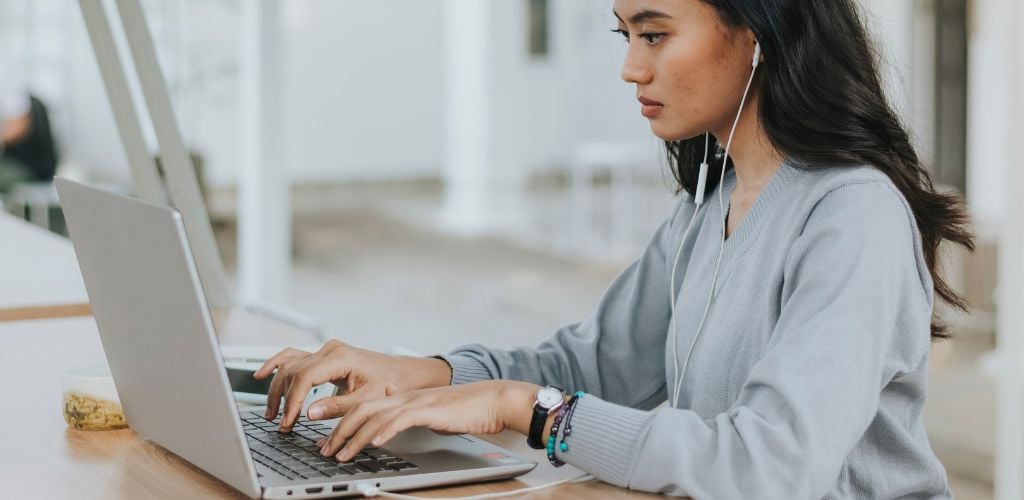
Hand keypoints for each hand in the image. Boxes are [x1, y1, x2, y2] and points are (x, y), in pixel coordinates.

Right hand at [253, 340, 451, 430]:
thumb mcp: (366, 399)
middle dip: (283, 400)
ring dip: (277, 388)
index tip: (288, 422)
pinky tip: (260, 375)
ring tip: (272, 413)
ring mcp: (325, 350)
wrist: (401, 374)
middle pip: (293, 372)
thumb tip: (309, 413)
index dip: (293, 402)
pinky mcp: (323, 355)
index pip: (304, 377)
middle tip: (281, 424)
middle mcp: (329, 350)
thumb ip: (337, 407)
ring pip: (290, 366)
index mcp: (340, 357)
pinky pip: (293, 357)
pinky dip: (276, 365)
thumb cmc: (389, 384)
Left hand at [316, 380, 538, 461]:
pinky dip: (385, 431)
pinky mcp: (429, 410)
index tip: (326, 440)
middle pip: (360, 409)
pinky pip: (401, 419)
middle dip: (338, 430)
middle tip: (323, 450)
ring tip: (340, 454)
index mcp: (400, 396)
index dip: (340, 421)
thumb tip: (388, 433)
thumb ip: (407, 421)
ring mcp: (415, 401)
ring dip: (354, 437)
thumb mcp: (427, 416)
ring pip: (375, 415)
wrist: (493, 400)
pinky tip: (375, 443)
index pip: (362, 406)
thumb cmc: (464, 410)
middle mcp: (403, 396)